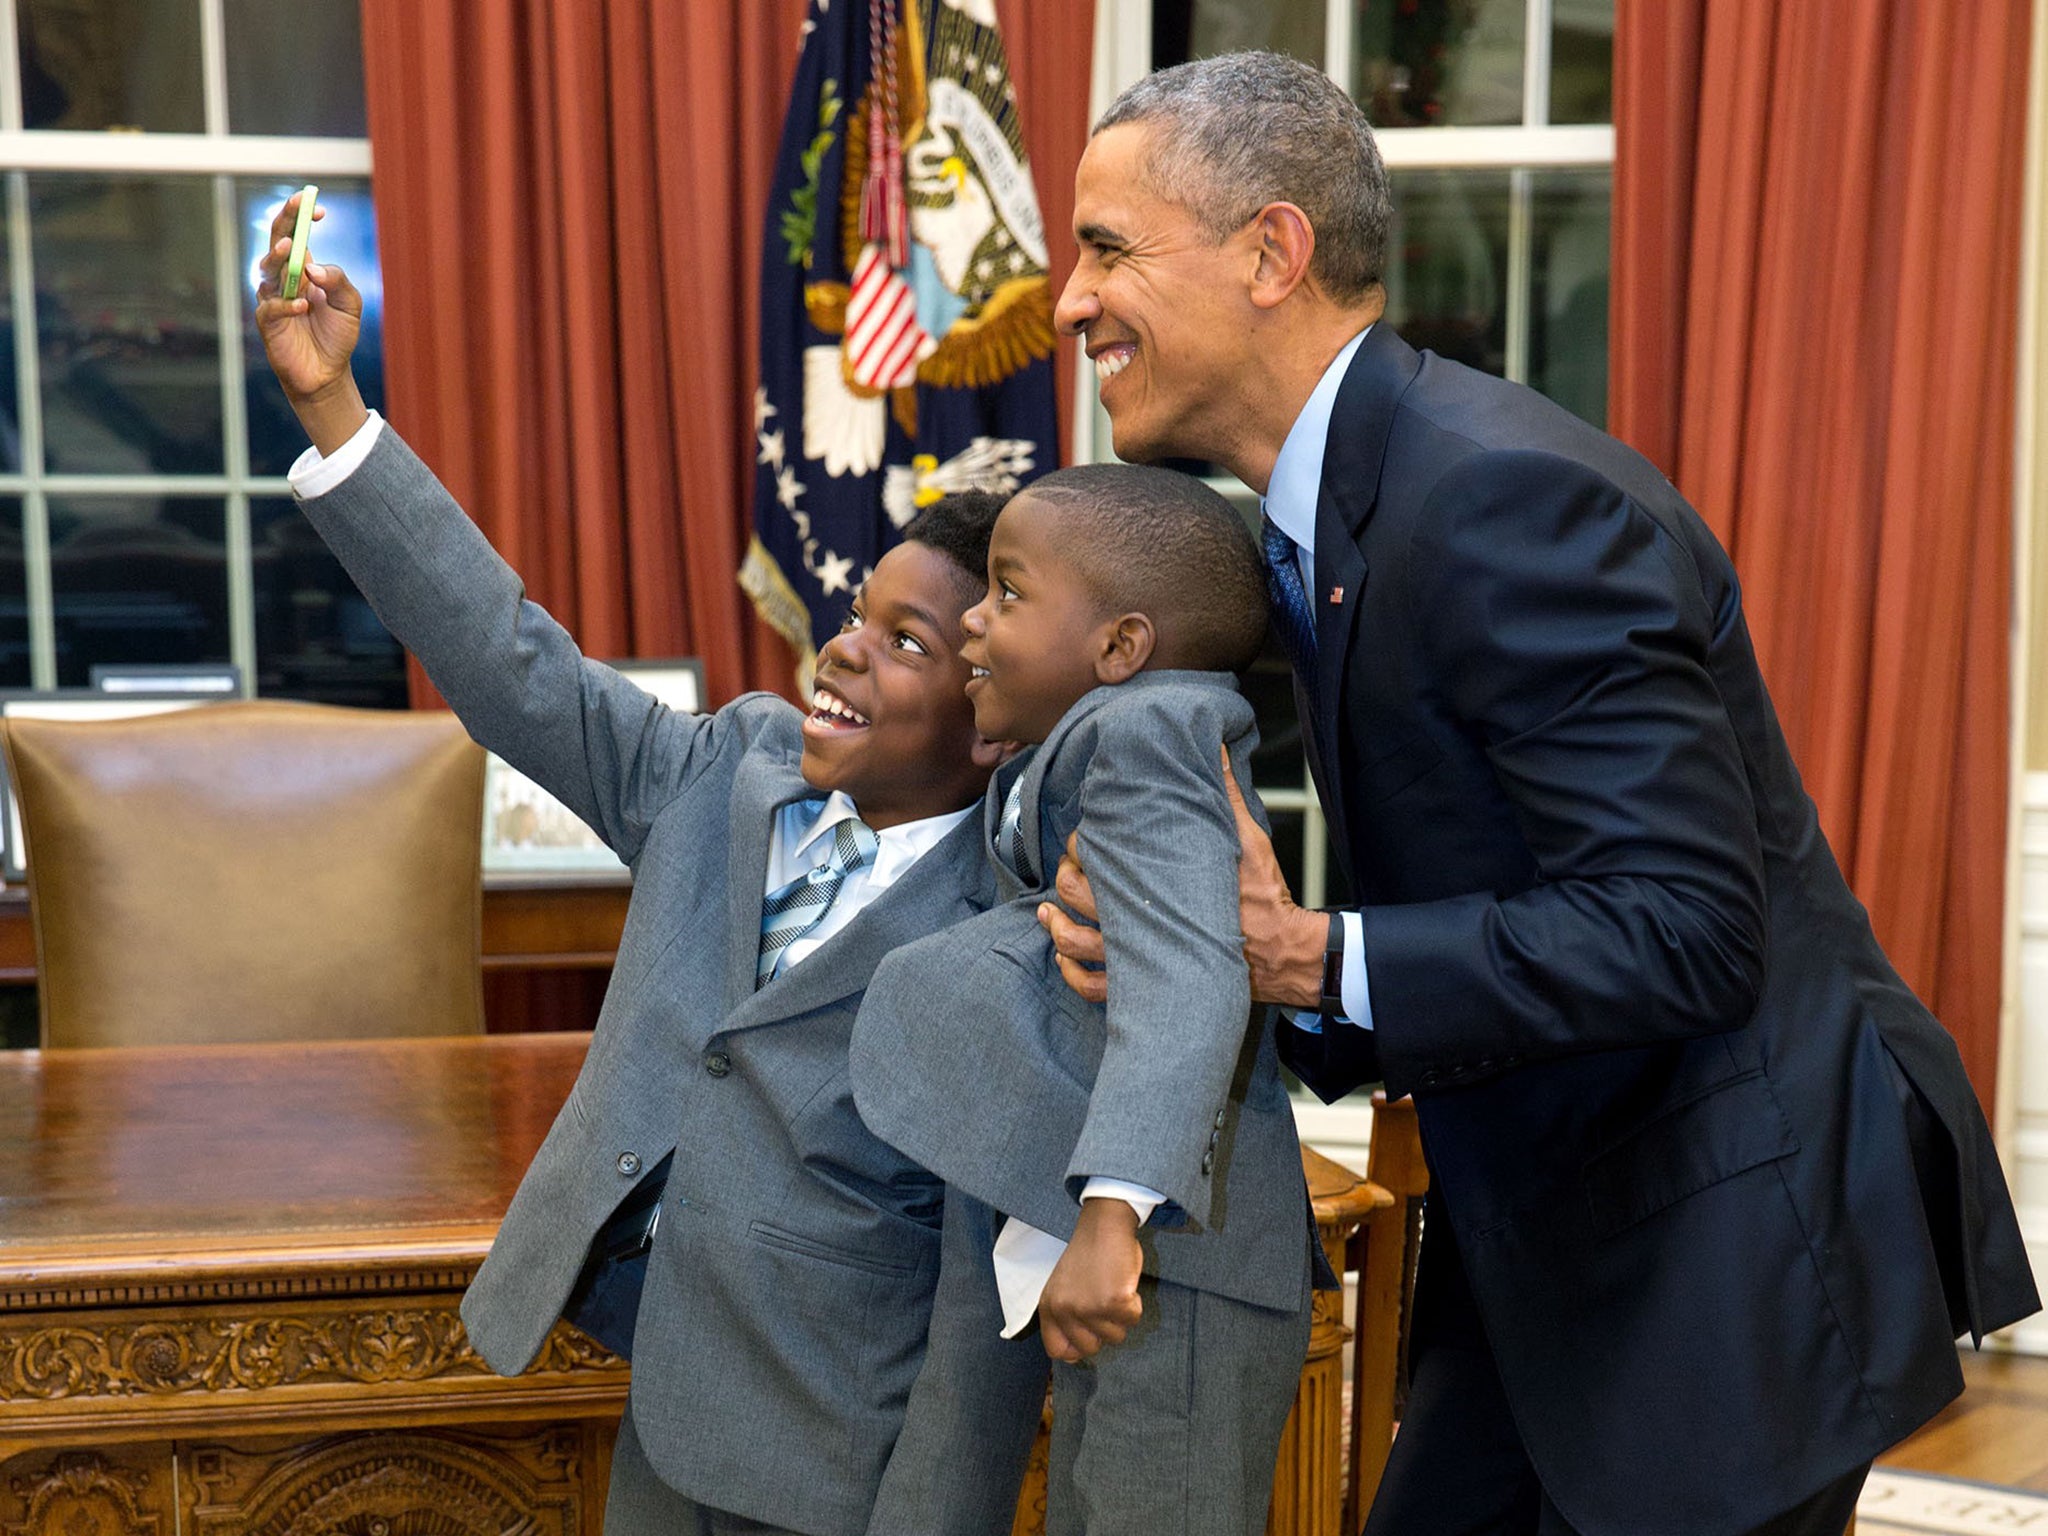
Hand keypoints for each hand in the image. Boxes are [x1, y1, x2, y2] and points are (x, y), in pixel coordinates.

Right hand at [252, 191, 368, 451]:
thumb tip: (314, 267)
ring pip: (268, 269)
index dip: (301, 216)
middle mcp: (284, 278)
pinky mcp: (268, 321)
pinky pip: (272, 306)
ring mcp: (273, 298)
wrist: (328, 372)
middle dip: (284, 223)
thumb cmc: (337, 335)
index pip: (296, 233)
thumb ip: (338, 281)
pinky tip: (303, 306)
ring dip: (279, 258)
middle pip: (276, 242)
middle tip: (295, 210)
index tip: (316, 206)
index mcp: (304, 267)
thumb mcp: (350, 305)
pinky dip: (287, 304)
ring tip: (292, 250)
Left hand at [1036, 748, 1330, 1008]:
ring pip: (1076, 943)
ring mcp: (1139, 956)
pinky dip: (1072, 975)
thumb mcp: (1247, 839)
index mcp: (1156, 880)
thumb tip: (1214, 748)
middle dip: (1067, 877)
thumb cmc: (1263, 897)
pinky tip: (1065, 960)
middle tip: (1071, 867)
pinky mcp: (1146, 984)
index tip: (1085, 836)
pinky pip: (1093, 988)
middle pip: (1078, 894)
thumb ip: (1224, 795)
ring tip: (1047, 914)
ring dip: (1056, 927)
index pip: (1098, 857)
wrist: (1283, 953)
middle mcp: (1140, 919)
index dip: (1082, 844)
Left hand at [1039, 1198, 1142, 1362]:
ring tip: (1113, 1287)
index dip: (1077, 1349)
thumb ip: (1066, 1319)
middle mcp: (1065, 1310)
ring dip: (1120, 1316)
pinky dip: (1135, 1304)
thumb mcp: (1065, 1288)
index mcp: (1049, 1307)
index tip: (1090, 1334)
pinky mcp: (1113, 1301)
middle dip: (1103, 1330)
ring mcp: (1089, 1307)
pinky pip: (1133, 1319)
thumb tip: (1072, 1358)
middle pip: (1090, 1348)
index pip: (1057, 1351)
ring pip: (1115, 1336)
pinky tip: (1124, 1283)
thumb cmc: (1090, 1256)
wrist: (1104, 1226)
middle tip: (1104, 1302)